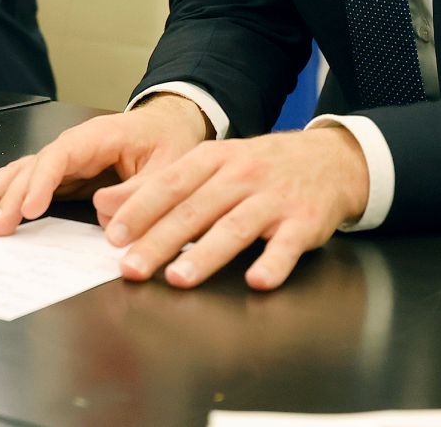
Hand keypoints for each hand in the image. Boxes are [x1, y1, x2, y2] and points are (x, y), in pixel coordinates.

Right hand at [0, 94, 208, 233]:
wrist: (168, 127)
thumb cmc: (168, 142)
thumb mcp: (168, 167)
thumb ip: (140, 191)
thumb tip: (103, 213)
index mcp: (96, 137)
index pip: (60, 156)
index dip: (41, 183)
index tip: (27, 210)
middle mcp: (72, 146)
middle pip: (32, 167)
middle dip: (7, 196)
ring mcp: (63, 160)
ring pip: (20, 173)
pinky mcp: (61, 176)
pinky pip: (26, 182)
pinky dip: (0, 192)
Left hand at [94, 124, 370, 290]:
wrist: (329, 159)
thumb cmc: (260, 167)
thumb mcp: (215, 164)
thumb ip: (167, 186)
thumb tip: (110, 206)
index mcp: (214, 159)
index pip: (170, 184)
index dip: (140, 210)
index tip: (114, 236)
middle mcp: (241, 175)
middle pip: (195, 210)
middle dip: (159, 240)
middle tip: (131, 268)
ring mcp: (273, 199)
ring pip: (234, 227)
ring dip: (204, 254)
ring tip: (178, 278)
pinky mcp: (304, 222)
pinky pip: (286, 245)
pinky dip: (272, 263)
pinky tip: (256, 281)